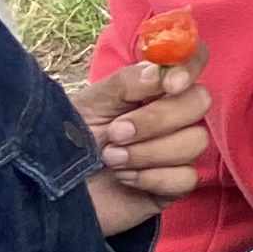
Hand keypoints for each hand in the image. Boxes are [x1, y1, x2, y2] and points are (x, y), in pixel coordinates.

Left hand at [76, 50, 211, 236]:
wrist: (53, 191)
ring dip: (148, 152)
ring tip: (111, 159)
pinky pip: (186, 177)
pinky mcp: (174, 185)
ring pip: (195, 141)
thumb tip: (162, 73)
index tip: (172, 84)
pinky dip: (152, 178)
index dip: (190, 66)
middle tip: (116, 133)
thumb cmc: (70, 140)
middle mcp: (172, 114)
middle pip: (200, 101)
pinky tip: (125, 179)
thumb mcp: (91, 103)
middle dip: (156, 119)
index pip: (192, 60)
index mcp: (153, 87)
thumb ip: (127, 82)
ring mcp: (177, 150)